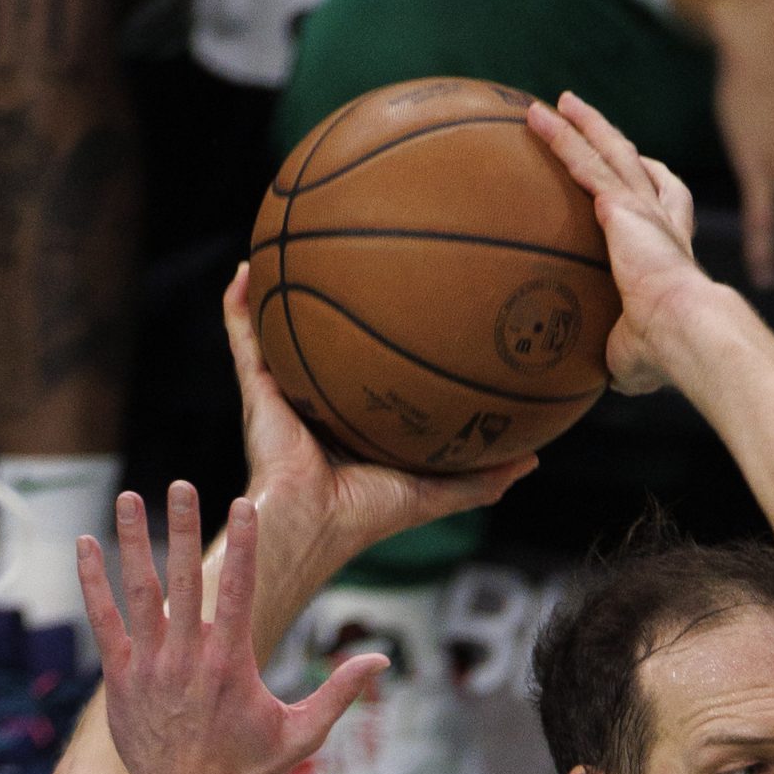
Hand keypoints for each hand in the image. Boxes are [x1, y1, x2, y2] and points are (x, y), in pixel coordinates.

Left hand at [78, 484, 386, 773]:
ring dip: (135, 540)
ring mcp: (150, 664)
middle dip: (186, 526)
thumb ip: (340, 691)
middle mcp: (189, 655)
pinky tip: (87, 545)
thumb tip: (381, 659)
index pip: (241, 588)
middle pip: (188, 576)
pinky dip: (93, 581)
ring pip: (140, 589)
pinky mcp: (120, 677)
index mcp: (233, 662)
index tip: (245, 503)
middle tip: (182, 483)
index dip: (247, 542)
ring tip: (128, 497)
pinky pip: (103, 619)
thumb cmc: (249, 769)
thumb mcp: (304, 733)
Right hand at [221, 266, 530, 590]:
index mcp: (356, 426)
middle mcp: (319, 405)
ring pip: (279, 335)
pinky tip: (245, 270)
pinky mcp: (256, 390)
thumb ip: (482, 477)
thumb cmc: (370, 515)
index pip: (370, 379)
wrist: (314, 524)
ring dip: (279, 295)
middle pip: (326, 349)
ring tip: (285, 249)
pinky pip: (244, 338)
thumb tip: (533, 460)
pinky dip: (240, 306)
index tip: (406, 309)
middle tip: (353, 265)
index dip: (384, 347)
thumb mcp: (438, 493)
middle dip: (335, 311)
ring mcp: (284, 394)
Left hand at [529, 95, 712, 393]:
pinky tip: (536, 118)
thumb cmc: (667, 354)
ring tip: (556, 103)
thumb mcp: (638, 356)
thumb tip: (614, 381)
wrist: (686, 334)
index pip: (665, 207)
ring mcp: (643, 210)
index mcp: (672, 254)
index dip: (654, 185)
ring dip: (583, 125)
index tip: (641, 173)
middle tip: (589, 120)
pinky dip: (561, 137)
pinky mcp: (621, 207)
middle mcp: (661, 223)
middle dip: (614, 141)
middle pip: (637, 166)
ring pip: (609, 153)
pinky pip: (584, 163)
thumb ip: (625, 355)